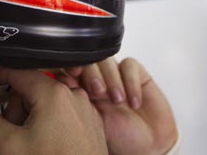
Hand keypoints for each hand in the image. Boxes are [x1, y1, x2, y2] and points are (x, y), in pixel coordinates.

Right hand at [0, 67, 107, 154]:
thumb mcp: (8, 145)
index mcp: (53, 93)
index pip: (17, 72)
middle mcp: (73, 95)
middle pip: (31, 91)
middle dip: (16, 110)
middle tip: (12, 135)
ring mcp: (85, 109)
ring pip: (47, 104)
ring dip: (33, 120)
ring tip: (31, 146)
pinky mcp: (91, 124)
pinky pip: (63, 115)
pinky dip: (50, 126)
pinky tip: (47, 147)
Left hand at [59, 57, 177, 154]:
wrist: (146, 148)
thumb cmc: (118, 141)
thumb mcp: (90, 123)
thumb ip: (76, 103)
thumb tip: (59, 84)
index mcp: (81, 90)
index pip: (72, 68)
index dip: (71, 67)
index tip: (72, 74)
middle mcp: (98, 81)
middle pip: (89, 60)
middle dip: (92, 73)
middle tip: (98, 92)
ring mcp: (117, 77)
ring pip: (108, 60)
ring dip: (111, 78)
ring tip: (117, 101)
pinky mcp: (137, 76)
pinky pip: (130, 66)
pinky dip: (131, 83)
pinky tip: (134, 103)